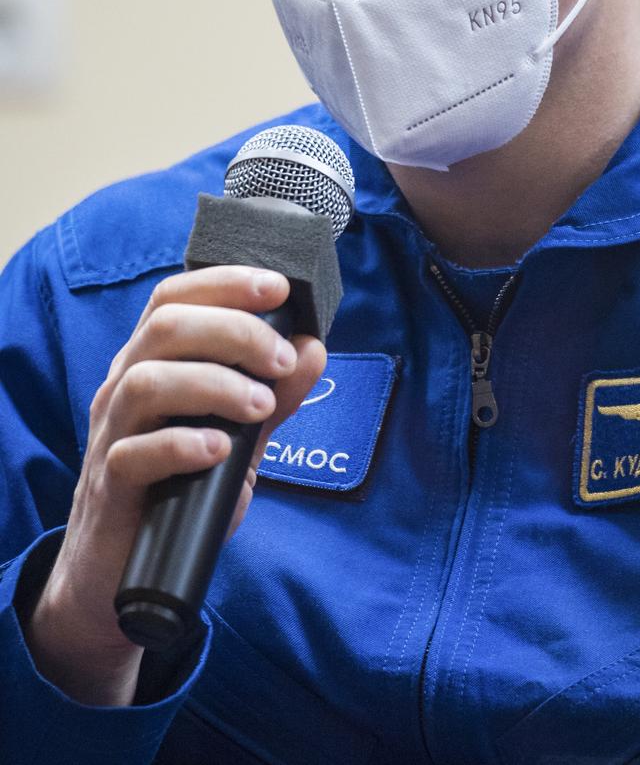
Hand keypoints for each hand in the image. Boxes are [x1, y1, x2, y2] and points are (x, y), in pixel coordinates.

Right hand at [22, 265, 324, 704]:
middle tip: (281, 360)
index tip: (278, 287)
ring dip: (215, 384)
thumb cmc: (182, 488)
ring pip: (146, 382)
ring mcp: (112, 434)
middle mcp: (124, 387)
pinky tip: (219, 450)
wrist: (120, 574)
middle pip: (166, 327)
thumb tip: (313, 348)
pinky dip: (182, 444)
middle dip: (234, 332)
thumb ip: (276, 393)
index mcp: (152, 361)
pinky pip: (133, 454)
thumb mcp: (240, 436)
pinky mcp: (109, 485)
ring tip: (261, 406)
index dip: (225, 282)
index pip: (175, 298)